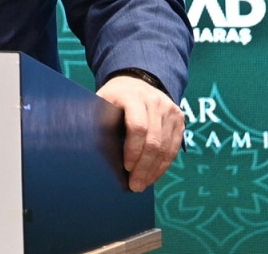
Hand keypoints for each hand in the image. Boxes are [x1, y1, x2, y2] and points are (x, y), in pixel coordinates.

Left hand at [96, 73, 184, 191]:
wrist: (135, 82)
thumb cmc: (113, 99)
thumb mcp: (102, 103)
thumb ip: (98, 122)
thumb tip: (88, 150)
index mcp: (132, 95)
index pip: (137, 126)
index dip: (133, 150)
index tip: (125, 167)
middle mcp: (155, 100)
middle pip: (154, 140)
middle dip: (144, 167)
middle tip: (135, 186)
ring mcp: (170, 108)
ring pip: (165, 147)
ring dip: (154, 170)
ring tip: (142, 184)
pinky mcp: (179, 118)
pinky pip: (173, 147)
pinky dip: (163, 164)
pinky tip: (153, 175)